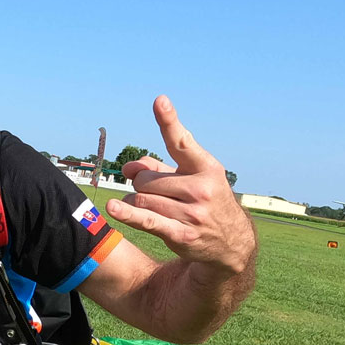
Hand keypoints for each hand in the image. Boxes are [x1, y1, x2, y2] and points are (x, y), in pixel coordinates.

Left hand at [103, 96, 256, 275]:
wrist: (231, 243)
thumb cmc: (204, 202)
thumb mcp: (191, 179)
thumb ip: (157, 167)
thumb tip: (127, 167)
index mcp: (206, 167)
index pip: (181, 142)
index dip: (168, 121)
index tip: (159, 101)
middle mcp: (201, 188)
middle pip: (146, 179)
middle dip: (142, 184)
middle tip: (155, 193)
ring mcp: (193, 213)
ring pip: (141, 198)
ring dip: (136, 202)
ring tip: (151, 206)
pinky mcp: (182, 235)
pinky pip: (147, 220)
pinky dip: (128, 214)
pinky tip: (114, 207)